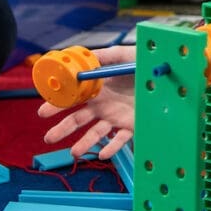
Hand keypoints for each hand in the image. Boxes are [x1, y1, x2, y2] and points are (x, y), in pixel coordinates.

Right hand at [38, 45, 136, 159]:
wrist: (167, 76)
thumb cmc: (144, 64)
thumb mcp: (125, 55)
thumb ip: (106, 56)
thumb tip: (87, 56)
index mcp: (100, 88)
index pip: (74, 98)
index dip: (59, 104)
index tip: (44, 110)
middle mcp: (105, 104)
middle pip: (79, 118)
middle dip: (63, 128)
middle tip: (49, 137)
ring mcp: (117, 117)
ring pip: (96, 133)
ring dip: (84, 143)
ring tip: (74, 152)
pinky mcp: (132, 126)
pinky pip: (120, 139)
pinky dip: (111, 148)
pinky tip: (103, 154)